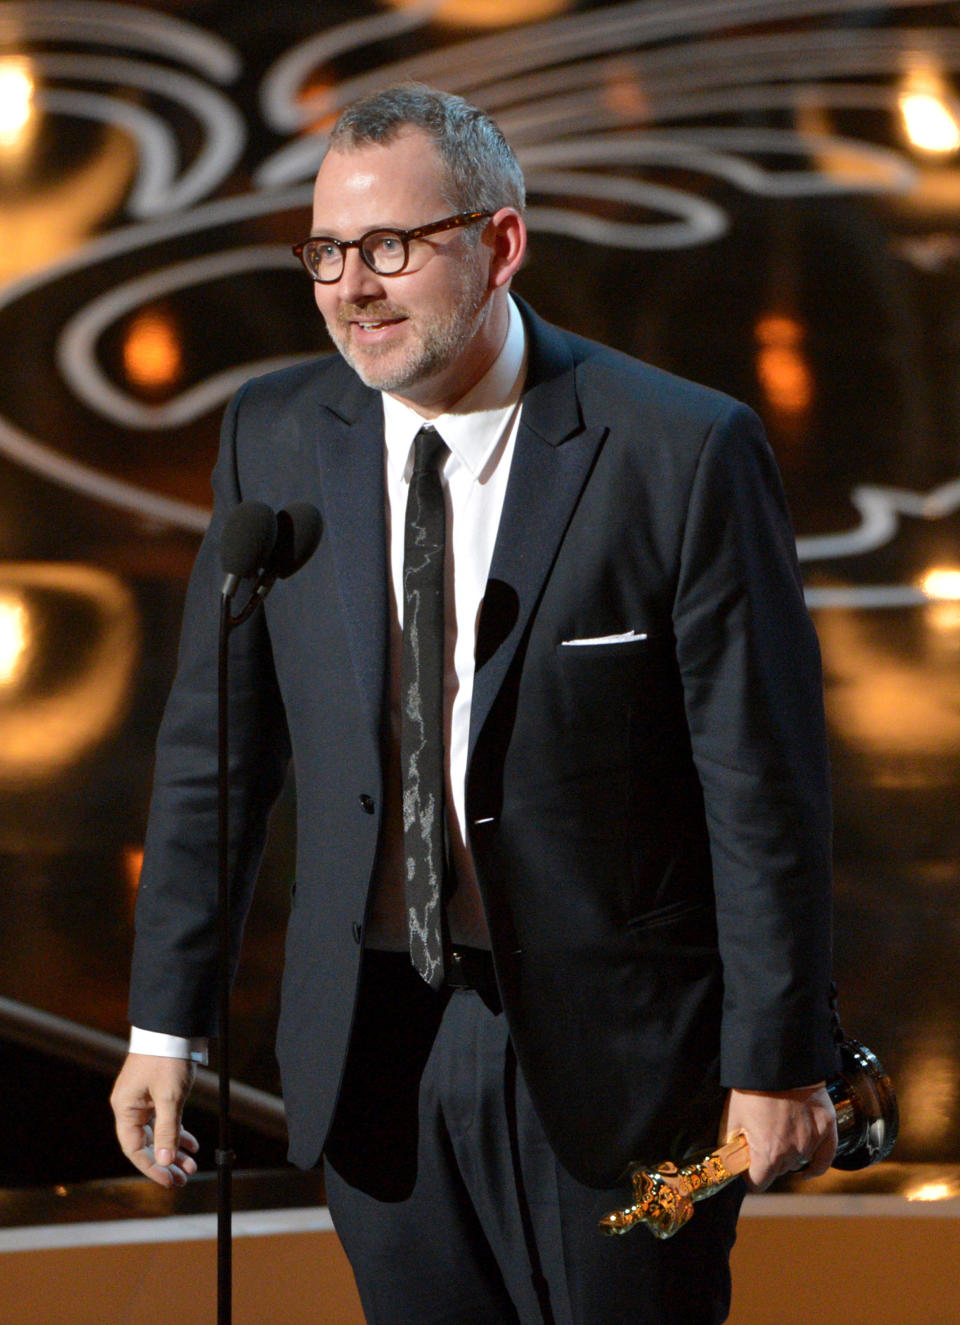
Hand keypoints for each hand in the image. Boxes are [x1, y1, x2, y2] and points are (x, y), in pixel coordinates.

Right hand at [110, 1053, 198, 1187]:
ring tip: (192, 1165)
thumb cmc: (167, 1059)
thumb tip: (165, 1162)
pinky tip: (192, 1144)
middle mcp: (130, 1107)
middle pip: (146, 1144)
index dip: (152, 1167)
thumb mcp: (170, 1097)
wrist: (173, 1027)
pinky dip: (178, 1132)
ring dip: (174, 1149)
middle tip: (185, 1178)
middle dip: (166, 1162)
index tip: (170, 1180)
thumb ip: (168, 1131)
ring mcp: (143, 1100)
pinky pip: (164, 1120)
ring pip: (158, 1134)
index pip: (135, 1149)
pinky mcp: (156, 1093)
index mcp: (125, 1108)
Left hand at [721, 1083, 836, 1191]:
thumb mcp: (733, 1119)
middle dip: (767, 1162)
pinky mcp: (826, 1128)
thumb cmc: (752, 1089)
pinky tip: (808, 1171)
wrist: (779, 1062)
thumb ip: (732, 1148)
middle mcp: (793, 1153)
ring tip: (777, 1134)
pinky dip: (816, 1165)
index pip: (758, 1184)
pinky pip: (825, 1157)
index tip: (744, 1171)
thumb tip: (729, 1165)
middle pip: (778, 1172)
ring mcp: (812, 1141)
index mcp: (768, 1155)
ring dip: (788, 1155)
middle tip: (759, 1141)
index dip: (748, 1178)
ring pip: (798, 1162)